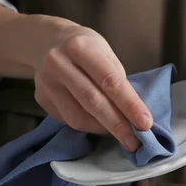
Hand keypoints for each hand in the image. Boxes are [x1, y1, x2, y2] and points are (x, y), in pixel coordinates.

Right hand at [33, 25, 152, 151]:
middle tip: (136, 142)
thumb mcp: (105, 52)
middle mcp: (58, 63)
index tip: (146, 124)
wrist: (48, 42)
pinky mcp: (40, 98)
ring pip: (78, 117)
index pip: (110, 80)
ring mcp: (46, 82)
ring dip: (103, 129)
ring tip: (119, 132)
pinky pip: (68, 120)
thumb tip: (134, 115)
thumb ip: (117, 80)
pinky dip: (88, 126)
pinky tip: (98, 123)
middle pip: (92, 101)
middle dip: (118, 125)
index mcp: (80, 47)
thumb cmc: (86, 49)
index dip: (130, 104)